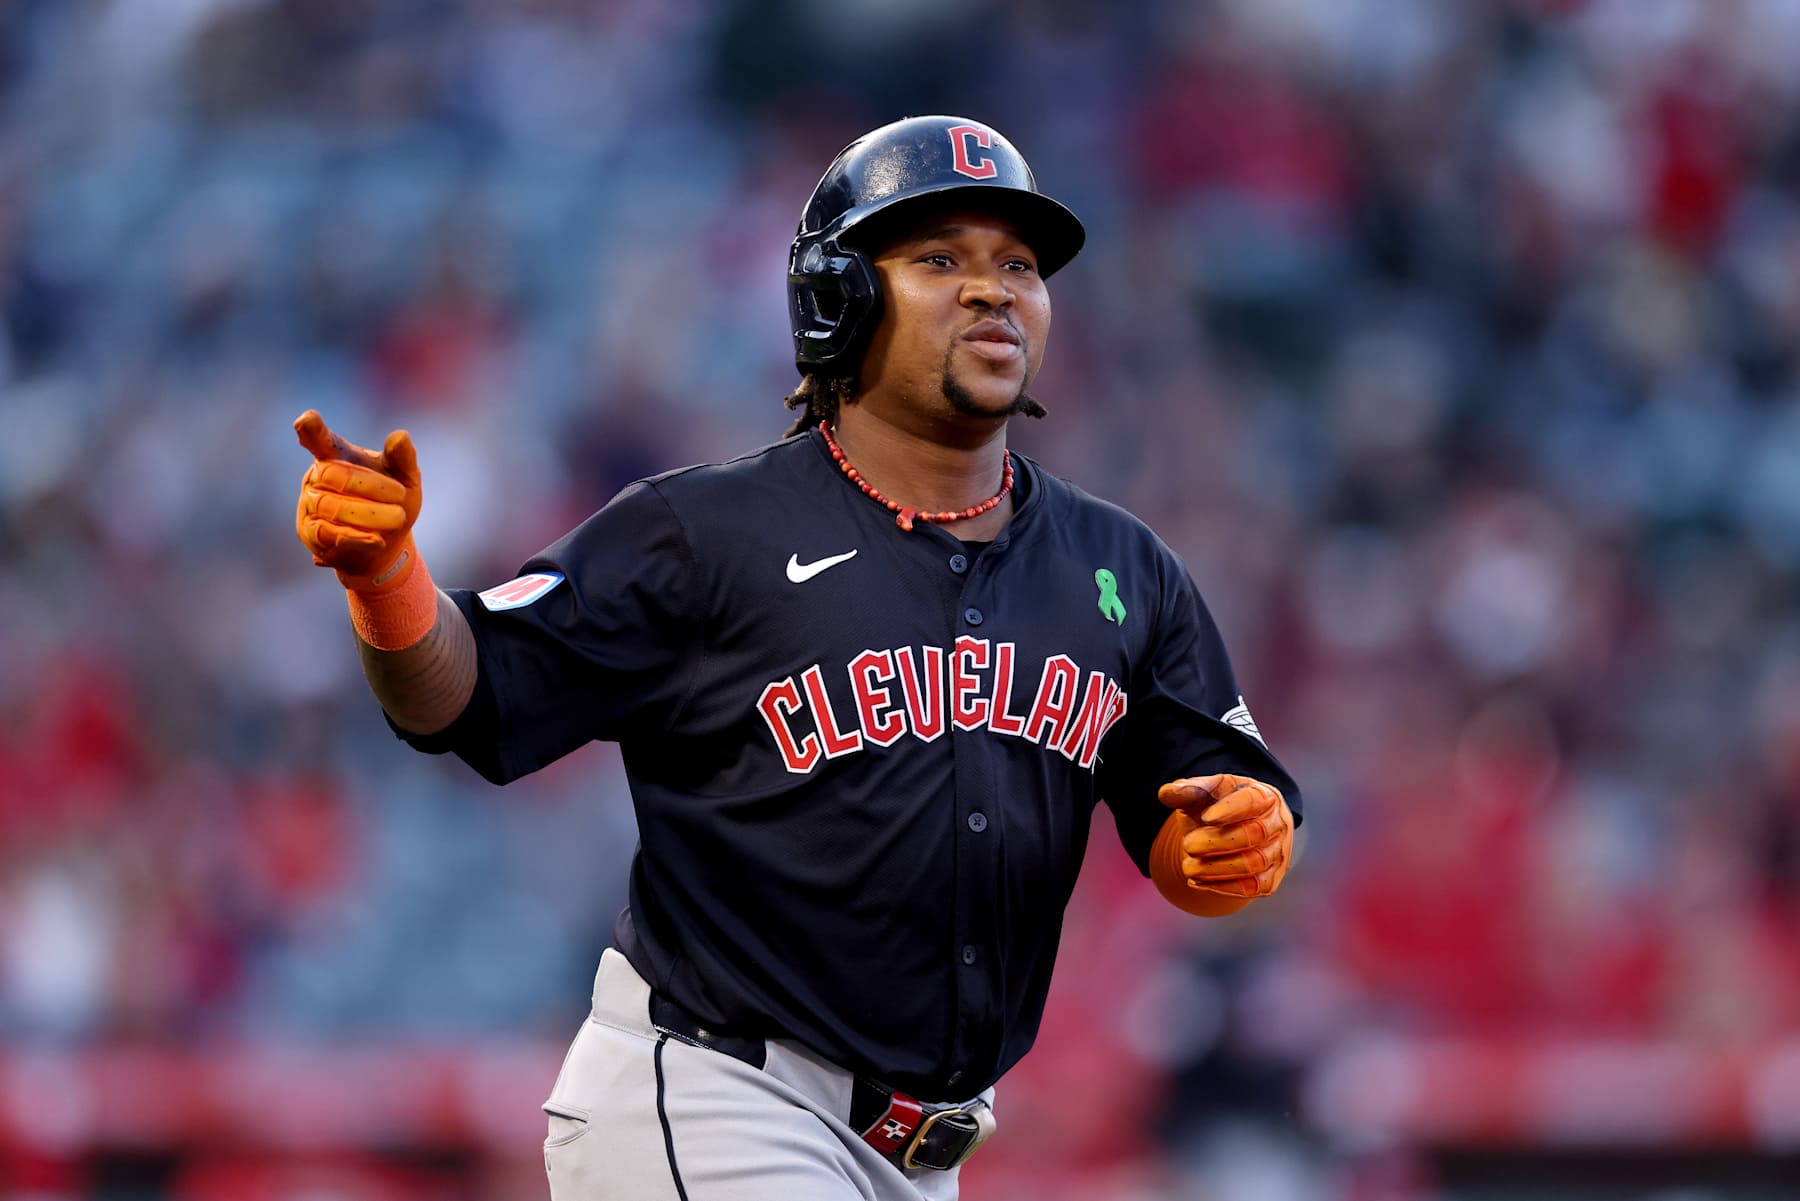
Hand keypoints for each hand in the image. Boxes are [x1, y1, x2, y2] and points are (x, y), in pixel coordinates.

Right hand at [293, 409, 421, 585]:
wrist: (388, 541)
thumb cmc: (393, 501)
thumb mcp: (405, 478)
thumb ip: (402, 458)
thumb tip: (400, 436)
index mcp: (337, 455)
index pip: (319, 440)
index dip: (312, 430)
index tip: (306, 420)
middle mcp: (317, 477)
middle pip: (334, 475)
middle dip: (371, 486)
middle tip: (401, 495)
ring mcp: (309, 504)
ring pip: (332, 507)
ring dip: (369, 515)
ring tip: (398, 517)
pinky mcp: (311, 533)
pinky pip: (329, 533)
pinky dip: (357, 537)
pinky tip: (378, 540)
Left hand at [1156, 773, 1292, 898]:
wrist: (1231, 830)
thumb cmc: (1219, 807)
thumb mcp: (1204, 793)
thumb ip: (1187, 791)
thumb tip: (1165, 793)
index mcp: (1264, 796)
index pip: (1253, 800)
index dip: (1231, 809)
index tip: (1206, 817)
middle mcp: (1277, 824)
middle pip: (1254, 835)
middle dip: (1218, 842)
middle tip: (1187, 845)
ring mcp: (1277, 854)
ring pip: (1253, 864)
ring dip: (1216, 868)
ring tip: (1188, 868)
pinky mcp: (1270, 880)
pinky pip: (1252, 888)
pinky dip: (1222, 888)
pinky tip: (1197, 882)